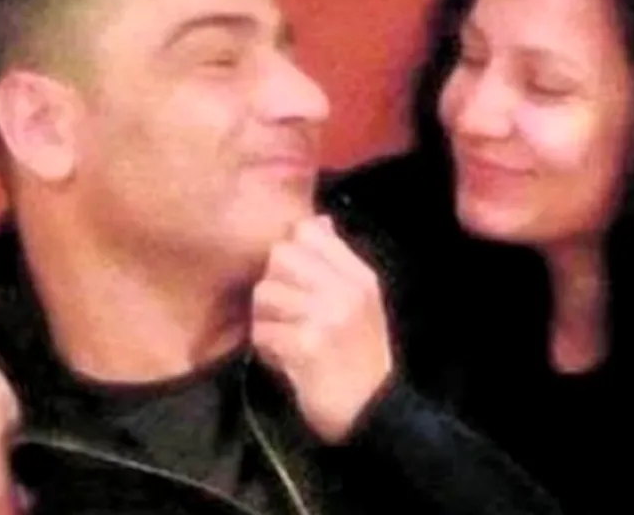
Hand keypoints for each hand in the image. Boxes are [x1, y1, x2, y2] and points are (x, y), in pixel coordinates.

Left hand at [252, 215, 393, 442]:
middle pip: (280, 256)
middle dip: (274, 284)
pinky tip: (284, 359)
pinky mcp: (306, 347)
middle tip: (286, 313)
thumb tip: (316, 220)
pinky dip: (266, 348)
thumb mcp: (362, 302)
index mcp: (360, 276)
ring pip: (265, 293)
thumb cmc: (360, 356)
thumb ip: (337, 262)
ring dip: (266, 319)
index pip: (308, 232)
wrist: (372, 412)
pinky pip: (262, 331)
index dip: (290, 251)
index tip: (295, 279)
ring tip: (284, 337)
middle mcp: (345, 290)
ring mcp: (326, 317)